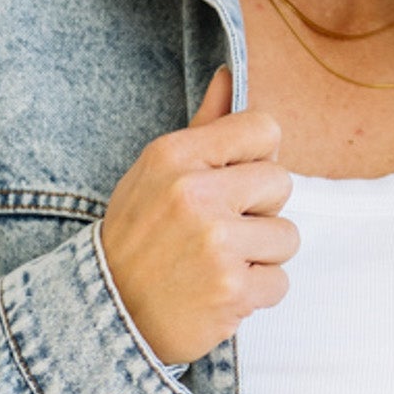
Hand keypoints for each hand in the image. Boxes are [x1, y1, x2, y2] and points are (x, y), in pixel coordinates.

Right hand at [100, 65, 299, 366]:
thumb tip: (230, 76)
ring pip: (287, 236)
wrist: (106, 317)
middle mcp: (195, 194)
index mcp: (175, 156)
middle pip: (282, 181)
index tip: (235, 184)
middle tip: (220, 232)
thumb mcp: (155, 175)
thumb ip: (202, 128)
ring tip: (218, 265)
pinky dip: (257, 295)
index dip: (258, 158)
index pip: (263, 128)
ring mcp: (216, 243)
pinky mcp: (233, 290)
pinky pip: (280, 282)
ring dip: (261, 256)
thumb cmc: (138, 240)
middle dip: (261, 210)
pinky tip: (221, 294)